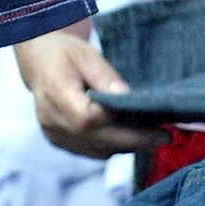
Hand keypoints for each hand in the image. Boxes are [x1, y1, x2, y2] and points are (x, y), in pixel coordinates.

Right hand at [16, 28, 167, 159]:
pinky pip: (91, 151)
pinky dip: (111, 146)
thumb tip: (126, 97)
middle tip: (164, 137)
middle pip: (97, 141)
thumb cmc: (64, 54)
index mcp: (55, 95)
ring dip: (124, 146)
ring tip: (150, 136)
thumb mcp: (87, 55)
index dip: (122, 124)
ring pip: (97, 151)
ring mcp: (54, 135)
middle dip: (134, 141)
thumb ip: (105, 77)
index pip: (90, 120)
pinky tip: (129, 135)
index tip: (152, 123)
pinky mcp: (59, 142)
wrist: (40, 62)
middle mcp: (52, 121)